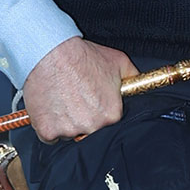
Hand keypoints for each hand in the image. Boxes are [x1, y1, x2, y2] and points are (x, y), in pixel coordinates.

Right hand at [22, 37, 138, 141]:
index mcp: (111, 114)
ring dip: (65, 123)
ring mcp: (69, 131)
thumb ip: (134, 78)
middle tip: (76, 100)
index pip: (108, 123)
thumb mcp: (119, 62)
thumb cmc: (82, 56)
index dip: (100, 112)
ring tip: (61, 100)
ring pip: (69, 135)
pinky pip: (50, 137)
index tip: (92, 103)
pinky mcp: (48, 131)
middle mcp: (92, 125)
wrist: (50, 52)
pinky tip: (50, 108)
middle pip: (89, 132)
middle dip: (84, 119)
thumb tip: (142, 86)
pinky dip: (48, 125)